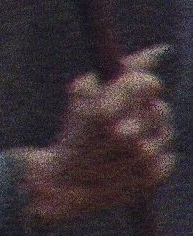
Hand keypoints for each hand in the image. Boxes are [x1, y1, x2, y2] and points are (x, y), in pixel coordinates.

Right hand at [19, 48, 172, 230]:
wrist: (66, 185)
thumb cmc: (75, 132)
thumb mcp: (84, 95)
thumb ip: (120, 70)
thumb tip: (161, 50)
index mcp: (104, 110)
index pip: (148, 83)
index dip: (144, 83)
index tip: (139, 86)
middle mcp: (127, 135)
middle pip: (159, 107)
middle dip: (145, 109)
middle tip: (126, 118)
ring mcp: (143, 159)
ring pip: (167, 130)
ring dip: (152, 131)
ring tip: (129, 140)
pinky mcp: (154, 177)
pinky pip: (169, 155)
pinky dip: (155, 154)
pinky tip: (132, 160)